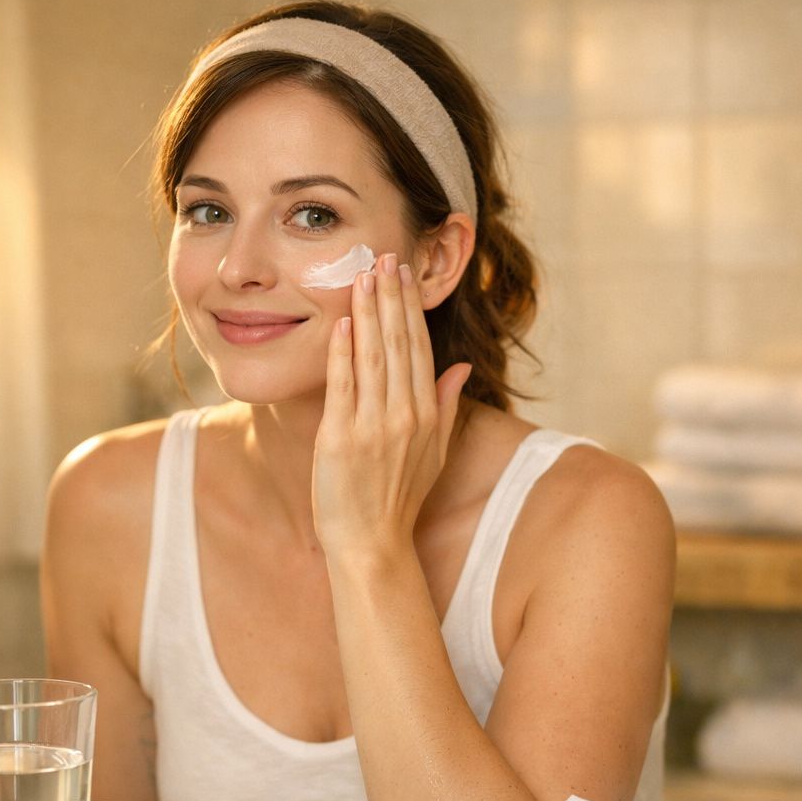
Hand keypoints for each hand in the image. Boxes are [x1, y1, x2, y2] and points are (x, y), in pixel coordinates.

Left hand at [312, 252, 471, 558]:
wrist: (371, 543)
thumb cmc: (398, 499)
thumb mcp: (434, 453)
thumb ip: (446, 405)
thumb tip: (462, 366)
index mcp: (426, 415)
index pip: (419, 348)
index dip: (410, 309)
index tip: (403, 275)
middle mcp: (404, 416)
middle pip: (398, 343)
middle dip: (389, 297)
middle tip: (383, 256)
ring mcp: (373, 426)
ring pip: (371, 356)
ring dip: (366, 312)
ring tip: (361, 276)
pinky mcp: (340, 438)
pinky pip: (342, 385)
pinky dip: (341, 352)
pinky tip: (339, 323)